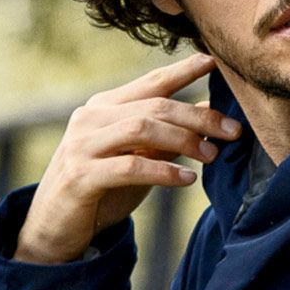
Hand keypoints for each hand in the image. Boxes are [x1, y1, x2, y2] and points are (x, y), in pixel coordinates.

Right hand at [13, 49, 242, 263]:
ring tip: (212, 155)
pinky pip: (130, 166)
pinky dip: (163, 171)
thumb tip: (208, 114)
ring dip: (183, 140)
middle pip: (154, 105)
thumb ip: (166, 137)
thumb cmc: (102, 190)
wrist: (55, 227)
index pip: (151, 82)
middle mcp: (90, 117)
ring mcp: (82, 144)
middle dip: (198, 116)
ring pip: (141, 128)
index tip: (215, 62)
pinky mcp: (81, 175)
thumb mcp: (138, 158)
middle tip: (233, 131)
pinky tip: (187, 178)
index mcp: (104, 106)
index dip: (184, 70)